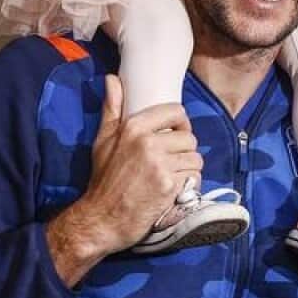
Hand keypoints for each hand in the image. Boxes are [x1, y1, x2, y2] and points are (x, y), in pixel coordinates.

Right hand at [46, 75, 201, 285]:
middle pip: (189, 138)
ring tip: (173, 177)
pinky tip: (175, 190)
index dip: (180, 124)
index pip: (176, 112)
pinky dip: (189, 185)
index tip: (175, 135)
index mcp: (134, 127)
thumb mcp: (103, 140)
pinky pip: (195, 177)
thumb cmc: (103, 179)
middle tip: (171, 163)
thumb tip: (112, 79)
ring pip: (195, 158)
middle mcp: (149, 142)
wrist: (101, 219)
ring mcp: (161, 165)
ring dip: (189, 169)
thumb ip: (112, 108)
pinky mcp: (170, 186)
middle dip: (184, 151)